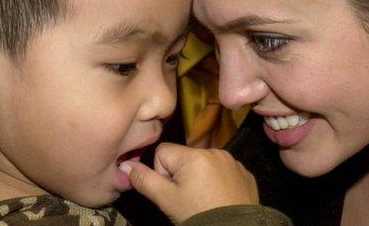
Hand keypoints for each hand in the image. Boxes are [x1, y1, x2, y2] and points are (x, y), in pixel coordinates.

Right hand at [119, 142, 258, 224]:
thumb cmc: (199, 217)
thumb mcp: (166, 200)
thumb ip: (144, 180)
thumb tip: (125, 165)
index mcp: (193, 155)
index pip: (162, 152)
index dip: (161, 173)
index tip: (172, 192)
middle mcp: (214, 152)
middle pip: (183, 158)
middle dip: (180, 176)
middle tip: (187, 199)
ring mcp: (231, 161)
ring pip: (202, 164)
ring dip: (199, 178)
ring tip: (204, 200)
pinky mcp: (243, 172)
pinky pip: (221, 170)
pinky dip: (217, 182)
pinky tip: (218, 199)